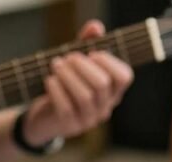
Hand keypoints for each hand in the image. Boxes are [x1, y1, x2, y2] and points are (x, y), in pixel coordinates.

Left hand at [22, 20, 133, 144]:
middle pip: (102, 84)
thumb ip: (87, 42)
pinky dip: (57, 90)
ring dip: (68, 76)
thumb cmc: (67, 84)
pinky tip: (50, 80)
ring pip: (84, 96)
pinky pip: (66, 108)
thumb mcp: (78, 62)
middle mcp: (105, 107)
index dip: (109, 62)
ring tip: (56, 64)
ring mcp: (89, 119)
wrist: (47, 116)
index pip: (124, 77)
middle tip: (68, 57)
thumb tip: (96, 26)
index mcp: (113, 91)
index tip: (92, 53)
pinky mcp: (71, 126)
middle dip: (83, 66)